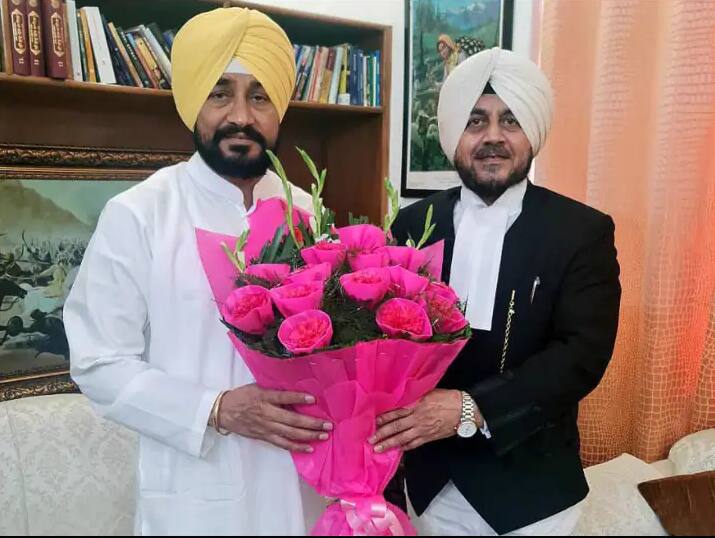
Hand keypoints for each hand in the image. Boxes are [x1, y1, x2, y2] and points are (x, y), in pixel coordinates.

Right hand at [217, 384, 331, 452]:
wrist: (223, 411)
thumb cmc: (242, 396)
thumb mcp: (257, 387)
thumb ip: (274, 391)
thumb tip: (295, 392)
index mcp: (264, 397)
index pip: (284, 398)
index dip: (298, 399)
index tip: (313, 400)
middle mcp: (266, 413)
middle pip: (292, 420)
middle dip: (311, 423)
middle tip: (328, 424)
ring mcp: (266, 427)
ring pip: (290, 434)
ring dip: (308, 435)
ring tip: (323, 436)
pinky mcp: (264, 436)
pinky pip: (282, 443)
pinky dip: (296, 446)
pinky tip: (309, 447)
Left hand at [369, 389, 462, 452]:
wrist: (464, 410)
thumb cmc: (448, 398)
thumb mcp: (429, 392)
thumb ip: (415, 396)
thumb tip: (402, 397)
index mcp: (416, 404)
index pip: (395, 412)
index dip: (383, 418)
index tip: (372, 422)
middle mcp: (417, 418)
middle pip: (395, 427)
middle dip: (381, 434)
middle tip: (370, 439)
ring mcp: (422, 429)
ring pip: (402, 438)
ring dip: (389, 443)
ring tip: (378, 449)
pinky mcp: (429, 437)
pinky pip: (414, 444)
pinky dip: (404, 447)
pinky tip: (397, 450)